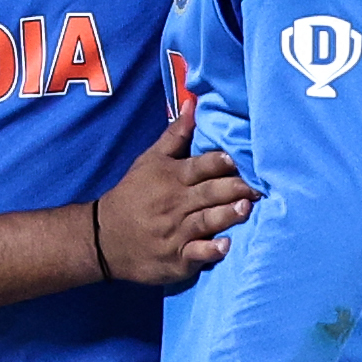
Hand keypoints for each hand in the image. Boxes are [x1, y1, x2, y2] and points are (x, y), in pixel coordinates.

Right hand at [95, 103, 253, 284]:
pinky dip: (210, 251)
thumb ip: (175, 135)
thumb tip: (193, 103)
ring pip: (206, 221)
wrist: (104, 237)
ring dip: (226, 215)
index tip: (235, 157)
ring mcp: (176, 232)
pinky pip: (196, 254)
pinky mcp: (177, 258)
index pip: (199, 166)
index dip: (218, 161)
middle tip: (258, 186)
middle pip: (208, 192)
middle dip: (234, 188)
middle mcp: (175, 203)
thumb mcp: (149, 161)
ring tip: (246, 209)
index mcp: (172, 177)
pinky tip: (226, 247)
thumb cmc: (133, 194)